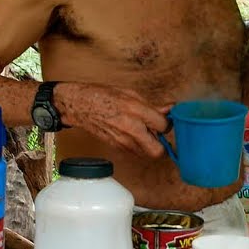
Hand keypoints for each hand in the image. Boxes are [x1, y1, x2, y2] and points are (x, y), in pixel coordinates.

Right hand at [54, 82, 169, 157]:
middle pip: (158, 151)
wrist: (78, 105)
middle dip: (165, 145)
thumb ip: (152, 106)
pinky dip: (141, 147)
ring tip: (149, 133)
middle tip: (163, 135)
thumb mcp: (131, 93)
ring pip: (147, 155)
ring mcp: (121, 141)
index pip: (164, 126)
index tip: (169, 120)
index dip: (170, 123)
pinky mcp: (116, 147)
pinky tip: (138, 136)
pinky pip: (136, 153)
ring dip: (152, 146)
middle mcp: (129, 128)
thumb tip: (169, 110)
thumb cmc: (103, 96)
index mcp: (135, 111)